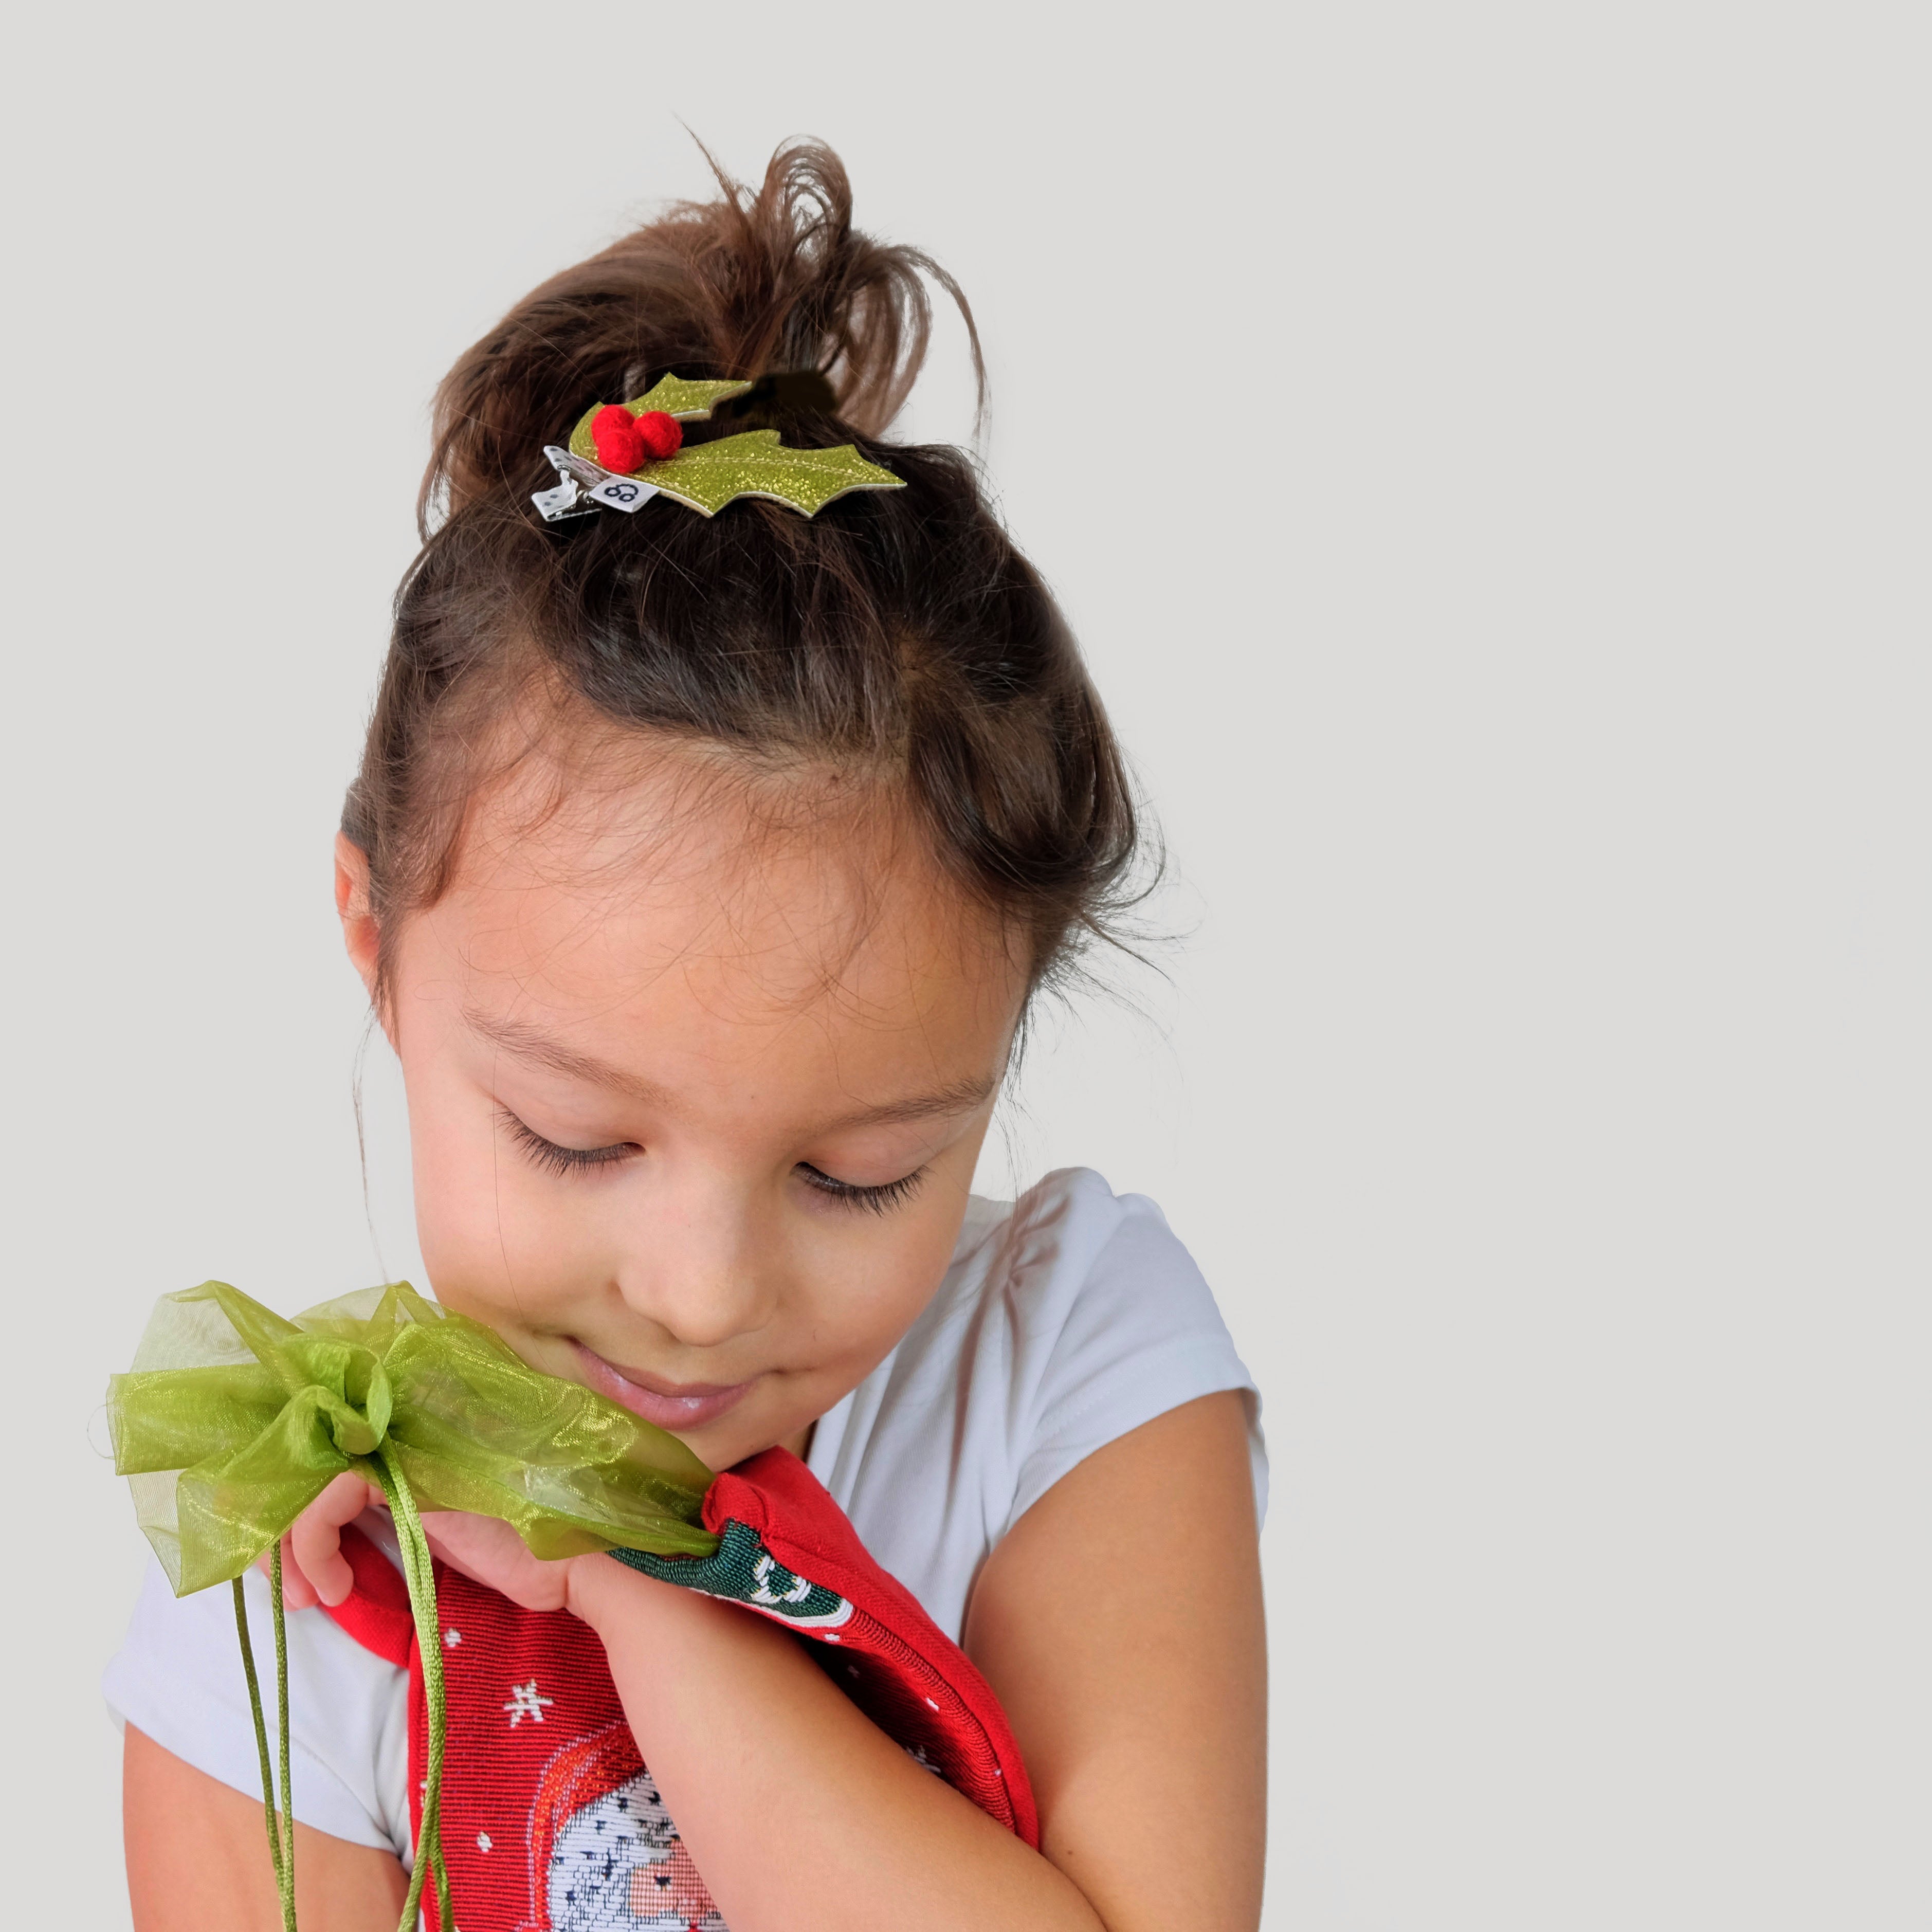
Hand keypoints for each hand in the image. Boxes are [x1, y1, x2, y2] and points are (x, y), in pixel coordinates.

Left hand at [262, 1472, 596, 1618]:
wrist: (559, 1566)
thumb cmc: (504, 1559)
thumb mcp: (421, 1544)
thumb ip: (379, 1527)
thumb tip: (309, 1553)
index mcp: (396, 1455)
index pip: (313, 1467)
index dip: (283, 1520)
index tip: (286, 1578)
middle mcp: (393, 1443)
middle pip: (299, 1470)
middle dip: (274, 1536)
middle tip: (286, 1594)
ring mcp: (401, 1450)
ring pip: (305, 1482)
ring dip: (289, 1549)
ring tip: (308, 1598)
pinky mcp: (406, 1470)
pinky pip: (328, 1498)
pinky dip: (314, 1546)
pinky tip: (336, 1588)